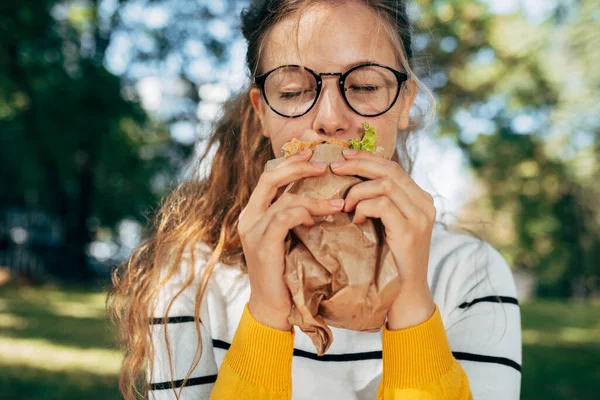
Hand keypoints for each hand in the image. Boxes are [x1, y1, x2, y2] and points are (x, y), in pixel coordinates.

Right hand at [238, 149, 344, 330]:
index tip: (314, 153)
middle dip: (298, 166)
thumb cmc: (287, 272)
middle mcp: (249, 216)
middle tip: (325, 165)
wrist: (273, 307)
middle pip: (270, 176)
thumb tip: (324, 196)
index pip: (270, 175)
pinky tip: (317, 219)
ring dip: (313, 198)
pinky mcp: (262, 245)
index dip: (291, 161)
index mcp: (255, 211)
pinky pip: (283, 218)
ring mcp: (253, 230)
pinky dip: (303, 214)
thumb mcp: (291, 237)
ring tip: (337, 204)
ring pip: (283, 199)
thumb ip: (297, 216)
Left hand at [331, 148, 435, 328]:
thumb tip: (352, 180)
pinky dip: (364, 207)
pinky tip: (356, 219)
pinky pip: (382, 204)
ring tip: (345, 205)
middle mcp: (424, 202)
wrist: (405, 294)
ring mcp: (420, 216)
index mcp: (419, 198)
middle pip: (389, 169)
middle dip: (359, 164)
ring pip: (385, 184)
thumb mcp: (386, 225)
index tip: (344, 156)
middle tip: (336, 167)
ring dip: (358, 191)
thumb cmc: (389, 260)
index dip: (367, 158)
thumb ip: (379, 203)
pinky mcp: (410, 230)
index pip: (392, 167)